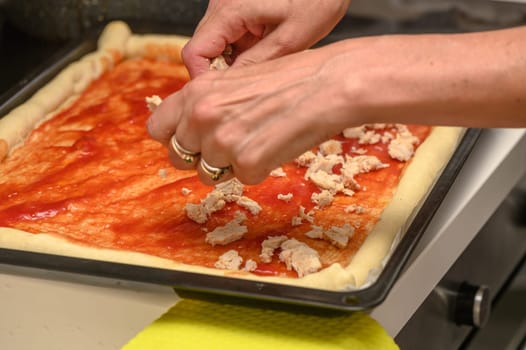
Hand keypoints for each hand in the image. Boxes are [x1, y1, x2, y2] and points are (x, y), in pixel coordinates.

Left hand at [148, 41, 359, 184]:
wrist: (326, 85)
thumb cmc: (288, 79)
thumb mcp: (234, 81)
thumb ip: (205, 104)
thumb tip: (190, 129)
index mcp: (196, 92)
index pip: (157, 129)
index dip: (172, 138)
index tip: (187, 141)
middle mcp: (202, 118)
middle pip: (179, 157)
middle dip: (200, 156)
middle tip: (229, 145)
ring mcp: (223, 144)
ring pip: (208, 174)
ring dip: (228, 166)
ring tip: (257, 141)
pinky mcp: (248, 165)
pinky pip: (242, 179)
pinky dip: (257, 170)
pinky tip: (274, 147)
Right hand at [182, 0, 349, 76]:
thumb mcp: (291, 39)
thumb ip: (255, 64)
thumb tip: (230, 86)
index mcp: (230, 10)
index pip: (194, 52)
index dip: (203, 78)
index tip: (222, 94)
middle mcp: (222, 4)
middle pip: (202, 49)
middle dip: (220, 71)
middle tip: (248, 83)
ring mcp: (228, 4)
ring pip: (215, 44)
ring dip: (233, 61)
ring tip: (262, 64)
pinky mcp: (238, 7)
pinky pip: (229, 36)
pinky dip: (241, 50)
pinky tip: (264, 52)